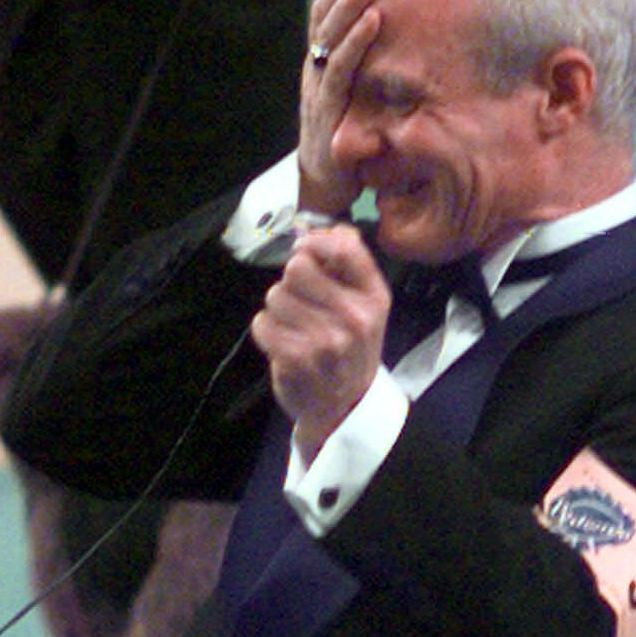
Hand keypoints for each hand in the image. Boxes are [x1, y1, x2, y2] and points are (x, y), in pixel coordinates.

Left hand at [250, 224, 389, 458]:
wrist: (344, 407)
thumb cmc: (350, 348)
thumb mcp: (364, 306)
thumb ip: (345, 265)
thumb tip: (312, 229)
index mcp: (374, 297)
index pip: (344, 247)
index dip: (315, 242)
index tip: (304, 250)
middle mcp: (353, 318)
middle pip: (297, 268)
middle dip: (291, 280)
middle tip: (299, 299)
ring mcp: (324, 341)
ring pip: (275, 296)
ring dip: (278, 309)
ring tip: (294, 326)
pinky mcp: (294, 359)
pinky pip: (261, 323)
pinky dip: (265, 330)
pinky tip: (282, 342)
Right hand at [297, 0, 381, 216]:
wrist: (325, 189)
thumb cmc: (348, 141)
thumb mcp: (358, 97)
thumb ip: (367, 67)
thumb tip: (399, 35)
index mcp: (318, 67)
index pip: (323, 14)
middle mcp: (313, 74)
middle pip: (323, 17)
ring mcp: (317, 92)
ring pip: (329, 38)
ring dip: (351, 2)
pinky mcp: (328, 113)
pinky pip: (341, 71)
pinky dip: (357, 41)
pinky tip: (375, 18)